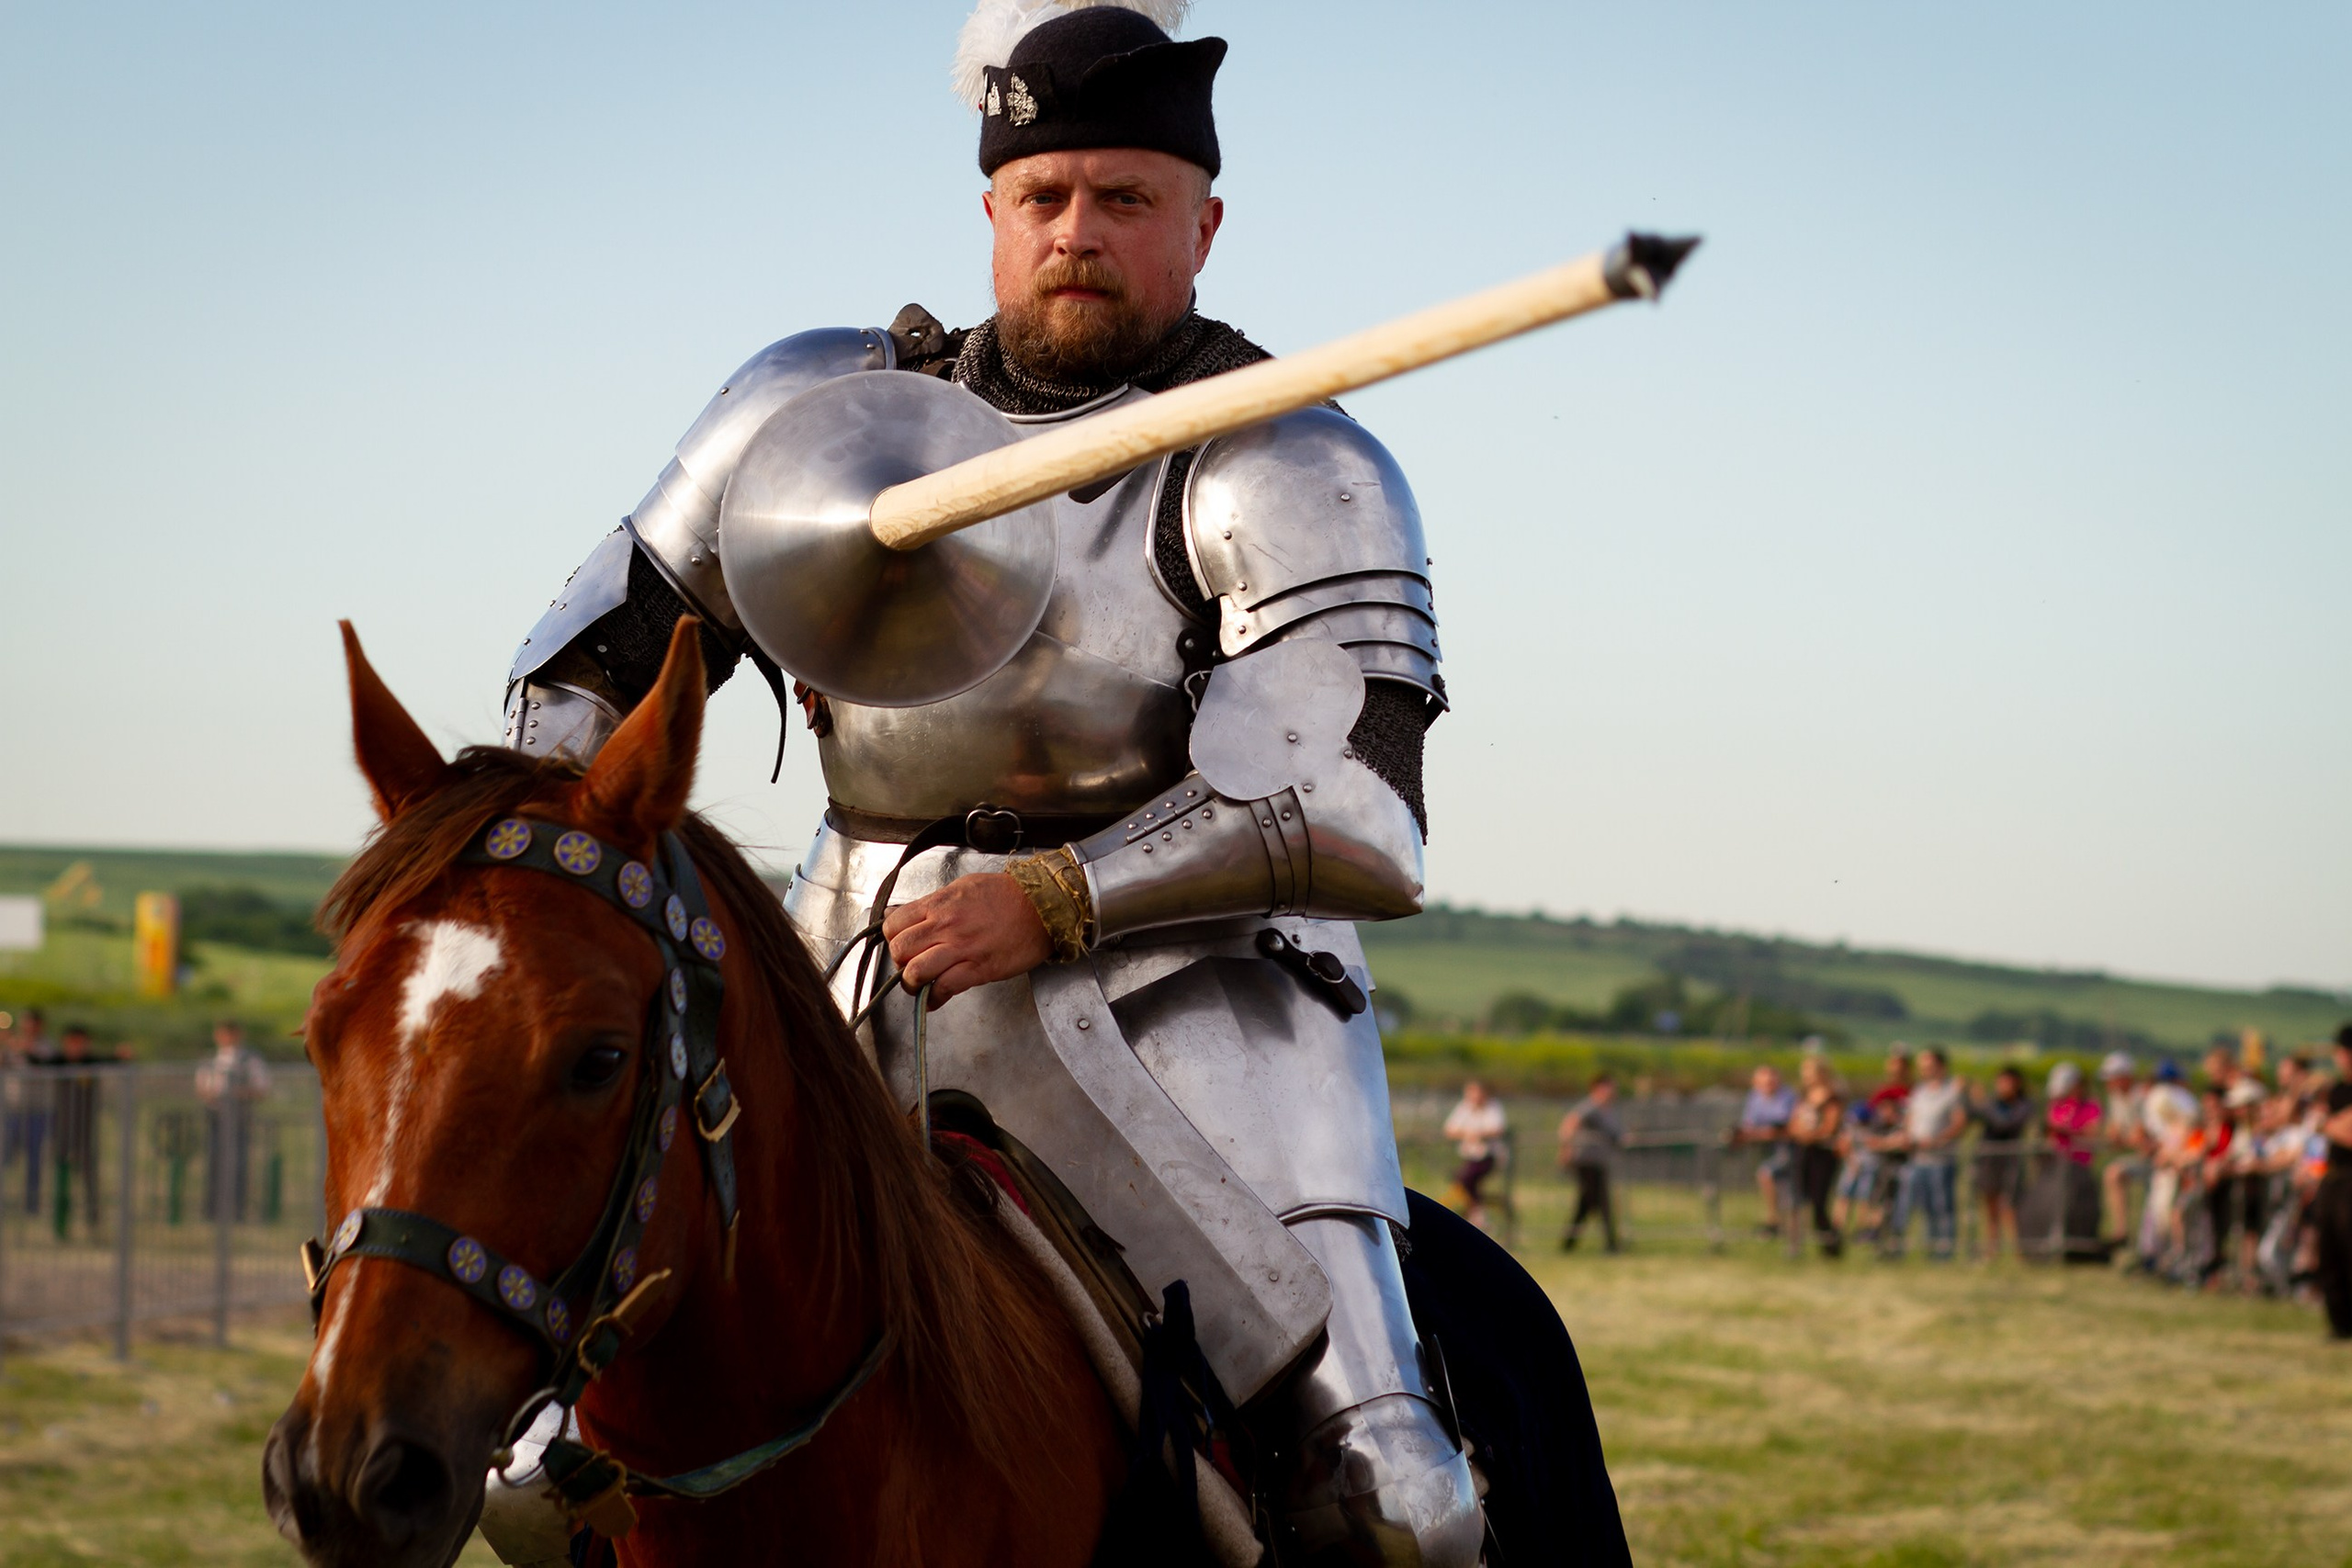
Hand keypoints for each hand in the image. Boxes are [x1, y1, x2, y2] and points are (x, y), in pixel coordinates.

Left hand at [883, 873, 1051, 1007]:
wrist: (1042, 904)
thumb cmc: (1007, 894)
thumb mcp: (963, 887)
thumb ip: (935, 903)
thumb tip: (909, 914)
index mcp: (940, 904)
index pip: (894, 924)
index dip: (893, 939)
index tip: (902, 945)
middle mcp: (945, 926)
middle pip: (900, 950)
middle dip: (900, 963)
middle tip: (910, 966)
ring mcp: (961, 948)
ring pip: (916, 972)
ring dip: (913, 984)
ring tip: (920, 985)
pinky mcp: (978, 969)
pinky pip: (944, 988)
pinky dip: (934, 999)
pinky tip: (935, 999)